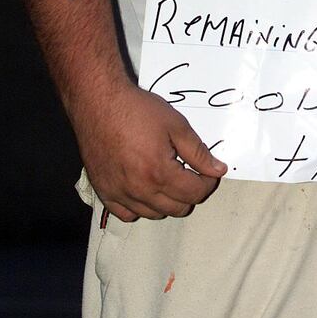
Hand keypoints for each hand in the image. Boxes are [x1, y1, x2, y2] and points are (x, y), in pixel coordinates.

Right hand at [70, 80, 226, 221]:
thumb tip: (218, 169)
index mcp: (160, 173)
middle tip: (190, 173)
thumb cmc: (137, 109)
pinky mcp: (104, 192)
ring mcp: (120, 194)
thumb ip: (198, 152)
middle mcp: (139, 190)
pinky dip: (140, 207)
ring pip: (154, 214)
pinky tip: (144, 189)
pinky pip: (127, 215)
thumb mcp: (176, 125)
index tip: (208, 171)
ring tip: (167, 178)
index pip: (194, 193)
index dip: (207, 182)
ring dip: (167, 201)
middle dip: (190, 193)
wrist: (98, 102)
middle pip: (177, 209)